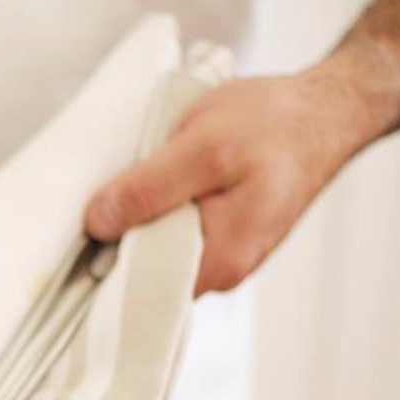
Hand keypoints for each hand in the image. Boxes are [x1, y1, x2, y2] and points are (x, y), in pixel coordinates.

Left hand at [84, 69, 372, 294]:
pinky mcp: (223, 234)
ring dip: (136, 226)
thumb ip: (149, 188)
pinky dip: (156, 215)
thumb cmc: (274, 123)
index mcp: (218, 263)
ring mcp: (224, 255)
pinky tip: (147, 191)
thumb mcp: (203, 146)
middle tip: (87, 209)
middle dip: (114, 245)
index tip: (71, 243)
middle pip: (145, 273)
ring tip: (117, 194)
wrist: (327, 110)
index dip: (102, 266)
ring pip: (158, 251)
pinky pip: (175, 235)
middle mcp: (221, 272)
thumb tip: (96, 223)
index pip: (139, 289)